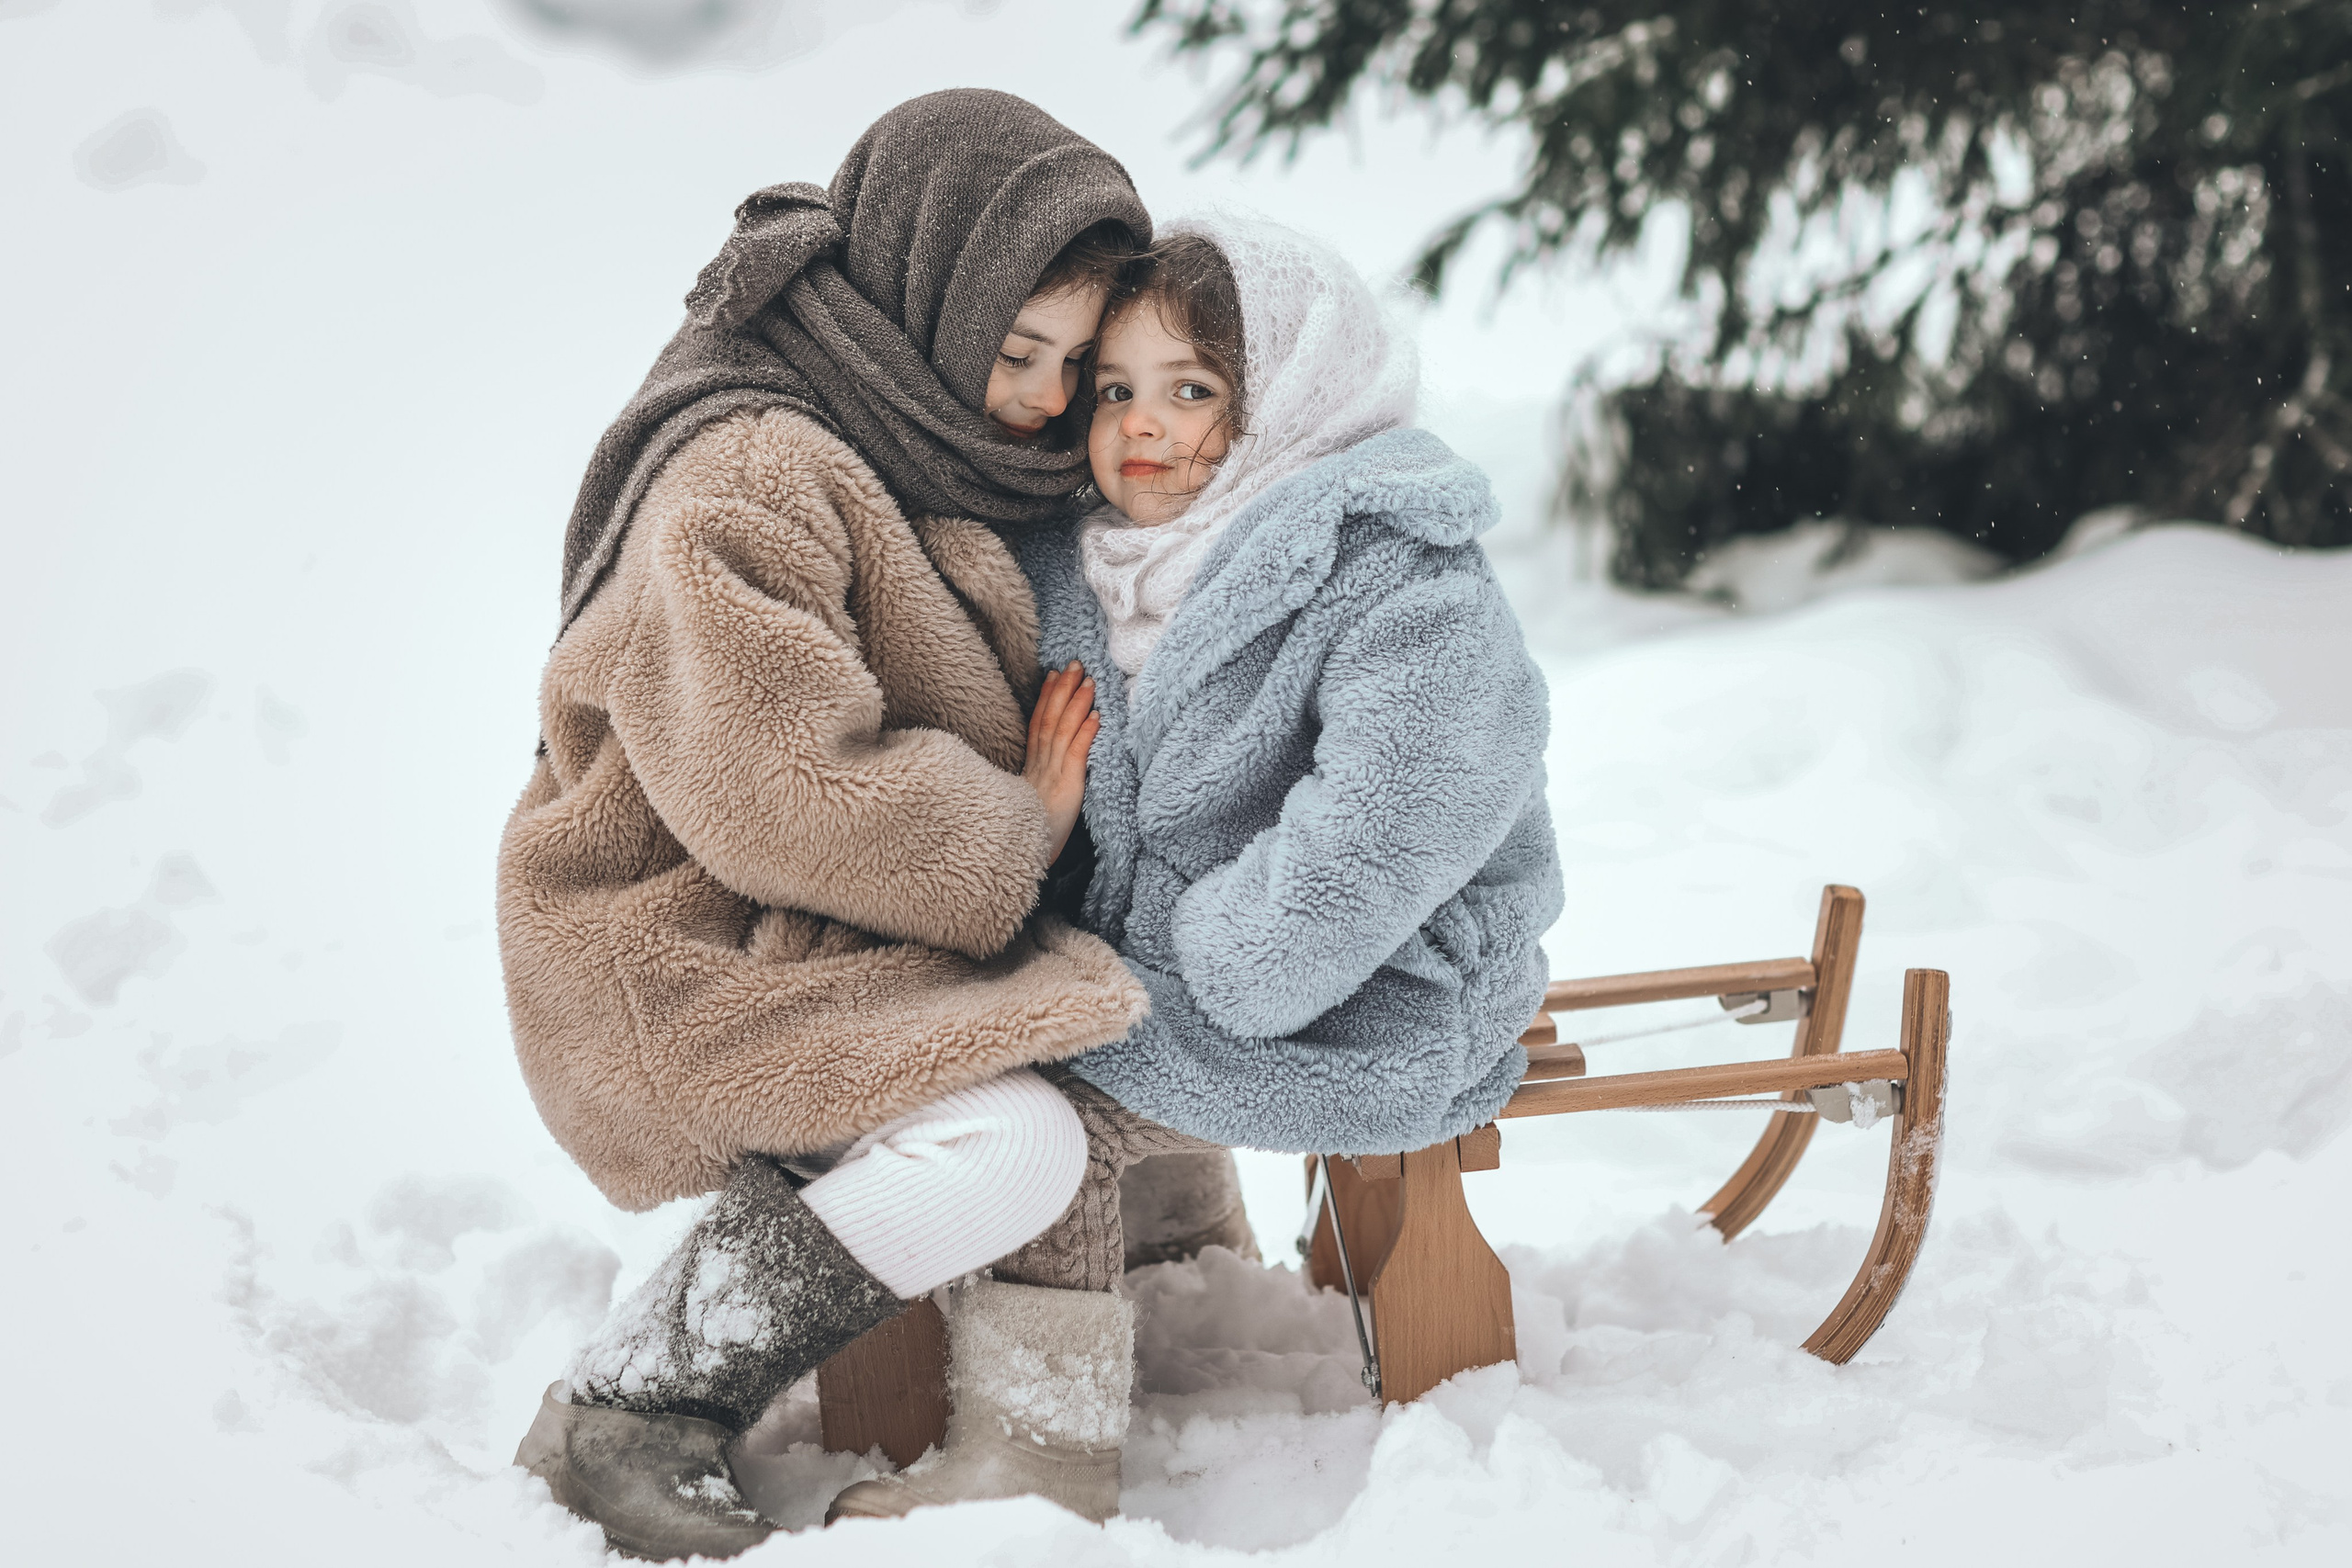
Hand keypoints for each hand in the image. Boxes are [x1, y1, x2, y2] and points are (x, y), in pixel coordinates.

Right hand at [1024, 661, 1098, 865]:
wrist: (1024, 853)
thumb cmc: (1030, 831)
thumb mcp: (1030, 800)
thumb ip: (1037, 780)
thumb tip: (1045, 768)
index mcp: (1031, 767)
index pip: (1039, 724)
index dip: (1047, 698)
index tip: (1055, 674)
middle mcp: (1041, 765)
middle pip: (1051, 718)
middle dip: (1063, 690)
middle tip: (1076, 664)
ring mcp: (1053, 774)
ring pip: (1064, 729)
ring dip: (1077, 703)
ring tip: (1090, 682)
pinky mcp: (1068, 786)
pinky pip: (1077, 754)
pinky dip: (1086, 733)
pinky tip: (1097, 717)